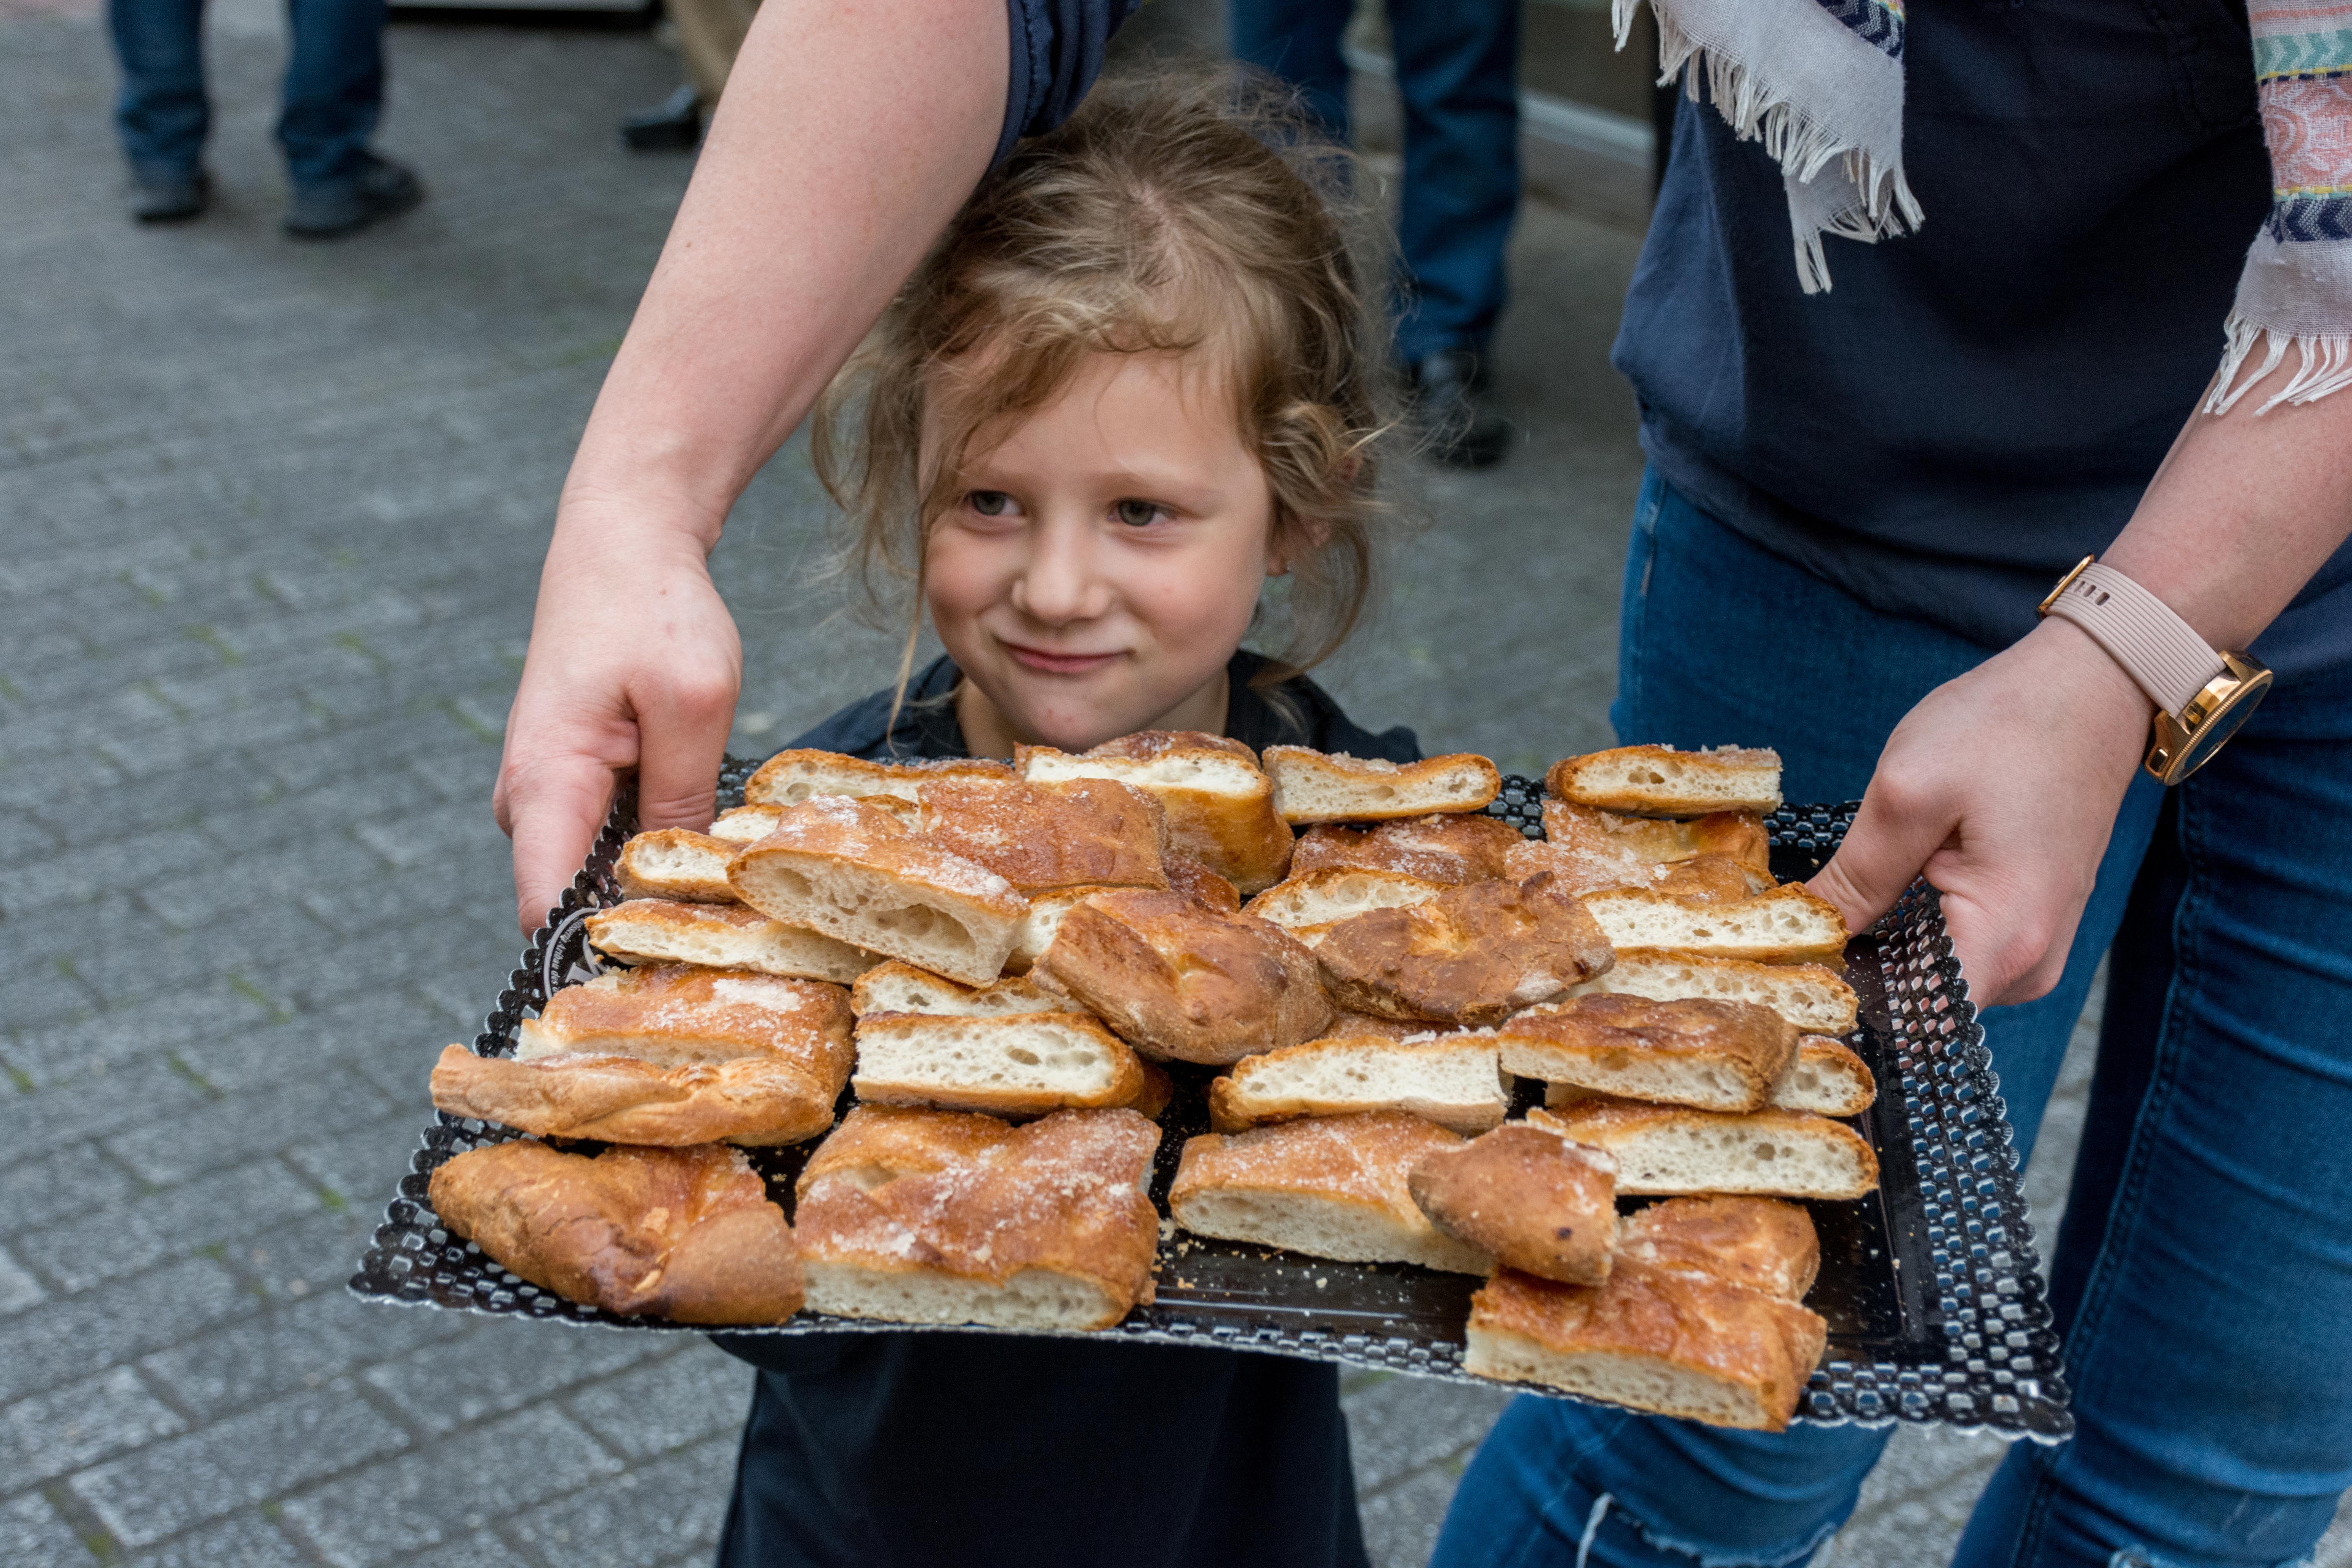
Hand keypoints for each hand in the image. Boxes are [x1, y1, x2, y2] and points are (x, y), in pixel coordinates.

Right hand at [493, 522, 741, 931]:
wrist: (623, 545)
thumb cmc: (655, 612)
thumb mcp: (694, 706)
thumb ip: (681, 801)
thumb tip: (680, 884)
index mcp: (545, 785)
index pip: (544, 909)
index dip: (595, 955)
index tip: (659, 978)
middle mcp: (528, 801)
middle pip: (573, 901)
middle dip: (639, 924)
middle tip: (722, 940)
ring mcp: (547, 795)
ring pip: (596, 872)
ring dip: (652, 883)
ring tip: (725, 888)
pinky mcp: (572, 784)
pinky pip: (607, 840)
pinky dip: (652, 848)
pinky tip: (703, 845)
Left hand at [1807, 619, 2150, 1005]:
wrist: (2089, 692)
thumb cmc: (2006, 729)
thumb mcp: (1907, 793)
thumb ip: (1855, 876)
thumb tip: (1802, 930)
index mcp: (2004, 941)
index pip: (1914, 1024)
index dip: (1844, 1007)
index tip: (1786, 980)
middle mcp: (2028, 965)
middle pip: (1918, 1006)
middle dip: (1852, 973)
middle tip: (1785, 937)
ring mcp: (2031, 949)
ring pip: (1931, 979)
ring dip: (1879, 949)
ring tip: (1826, 907)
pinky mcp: (2023, 926)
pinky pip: (1952, 951)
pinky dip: (1908, 930)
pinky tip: (1877, 892)